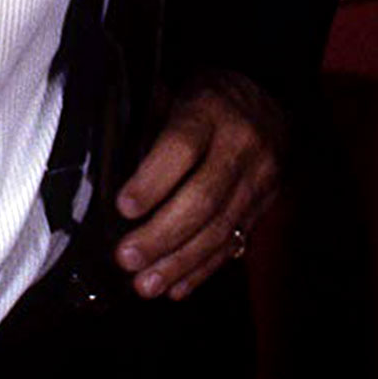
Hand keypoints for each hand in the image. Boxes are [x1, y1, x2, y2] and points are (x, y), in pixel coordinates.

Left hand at [113, 72, 282, 300]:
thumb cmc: (206, 98)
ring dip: (180, 263)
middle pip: (203, 198)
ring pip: (220, 228)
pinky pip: (235, 242)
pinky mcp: (266, 204)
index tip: (123, 208)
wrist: (272, 97)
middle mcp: (242, 144)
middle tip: (127, 258)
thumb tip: (106, 168)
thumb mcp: (175, 92)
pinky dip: (203, 269)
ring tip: (146, 285)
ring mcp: (259, 178)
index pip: (183, 147)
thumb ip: (148, 126)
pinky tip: (177, 286)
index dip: (153, 181)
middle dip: (162, 235)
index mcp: (211, 110)